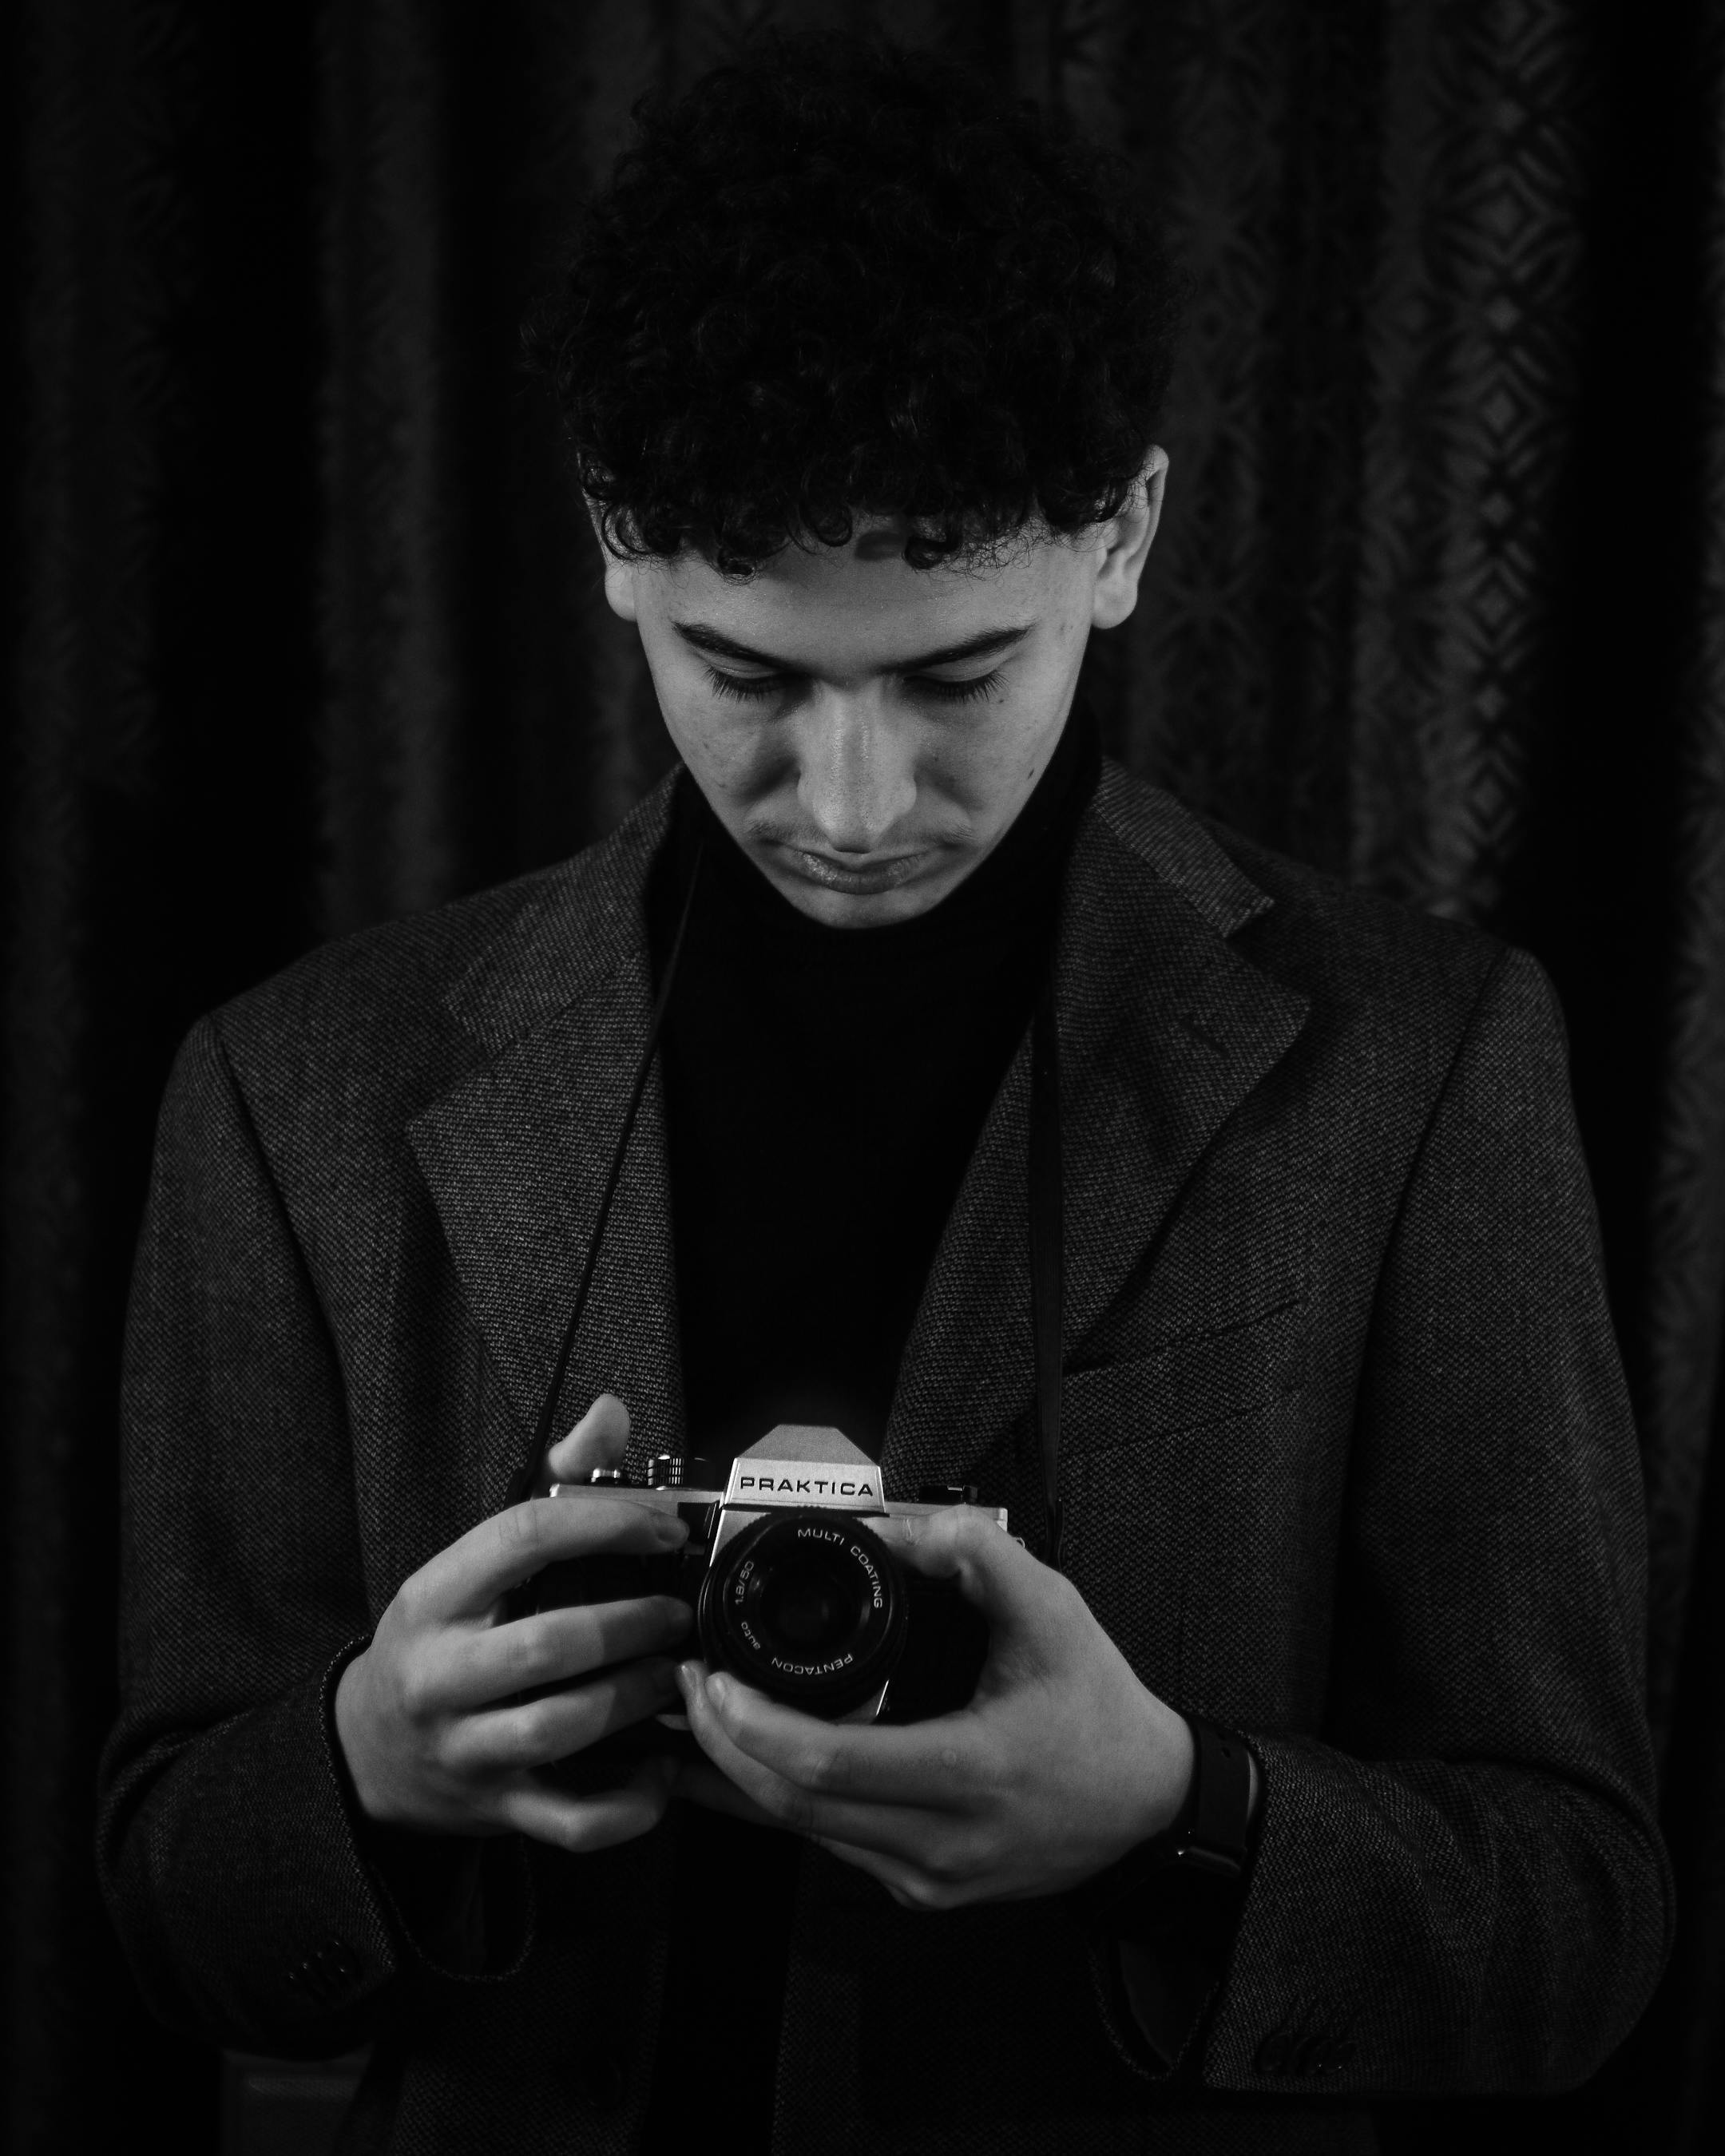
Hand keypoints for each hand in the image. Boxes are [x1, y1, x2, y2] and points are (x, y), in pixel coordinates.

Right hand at [335, 1394, 691, 1852]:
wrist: (367, 1749)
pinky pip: (572, 1820)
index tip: (664, 1527)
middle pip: (548, 1644)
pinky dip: (629, 1803)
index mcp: (436, 1596)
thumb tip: (610, 1412)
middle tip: (679, 1611)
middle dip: (631, 1623)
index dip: (605, 1523)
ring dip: (635, 1700)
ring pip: (560, 1729)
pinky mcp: (497, 1811)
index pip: (521, 1537)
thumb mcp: (474, 1561)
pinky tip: (662, 1769)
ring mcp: (466, 1750)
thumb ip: (551, 1483)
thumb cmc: (443, 1636)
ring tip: (678, 1673)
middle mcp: (441, 1674)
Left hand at [674, 1507, 1193, 1909]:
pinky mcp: (925, 1890)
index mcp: (969, 1771)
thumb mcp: (1052, 1611)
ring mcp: (930, 1876)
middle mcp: (942, 1840)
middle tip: (689, 1687)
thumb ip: (974, 1552)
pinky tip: (755, 1765)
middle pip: (792, 1807)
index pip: (823, 1763)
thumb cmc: (1101, 1712)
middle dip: (721, 1745)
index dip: (748, 1723)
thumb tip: (892, 1525)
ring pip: (804, 1835)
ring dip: (740, 1778)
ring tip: (704, 1717)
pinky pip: (834, 1847)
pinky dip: (784, 1803)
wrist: (1150, 1807)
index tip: (713, 1677)